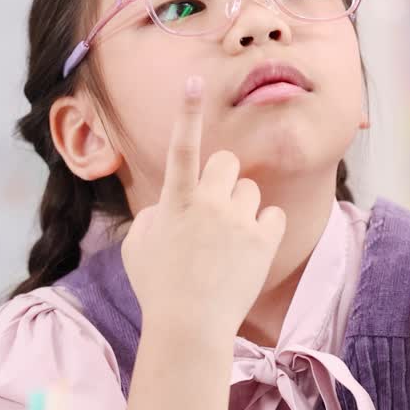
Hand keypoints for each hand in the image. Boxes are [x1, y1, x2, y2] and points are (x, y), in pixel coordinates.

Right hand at [121, 75, 285, 339]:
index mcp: (175, 201)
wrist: (190, 328)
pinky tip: (248, 252)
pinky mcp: (264, 240)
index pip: (181, 147)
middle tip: (214, 208)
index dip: (185, 112)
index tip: (193, 80)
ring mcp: (238, 220)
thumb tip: (169, 206)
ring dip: (241, 208)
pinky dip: (263, 229)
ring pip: (249, 190)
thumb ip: (153, 215)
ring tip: (227, 243)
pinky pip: (272, 215)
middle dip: (222, 179)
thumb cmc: (158, 289)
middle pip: (226, 163)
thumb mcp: (137, 247)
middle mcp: (209, 203)